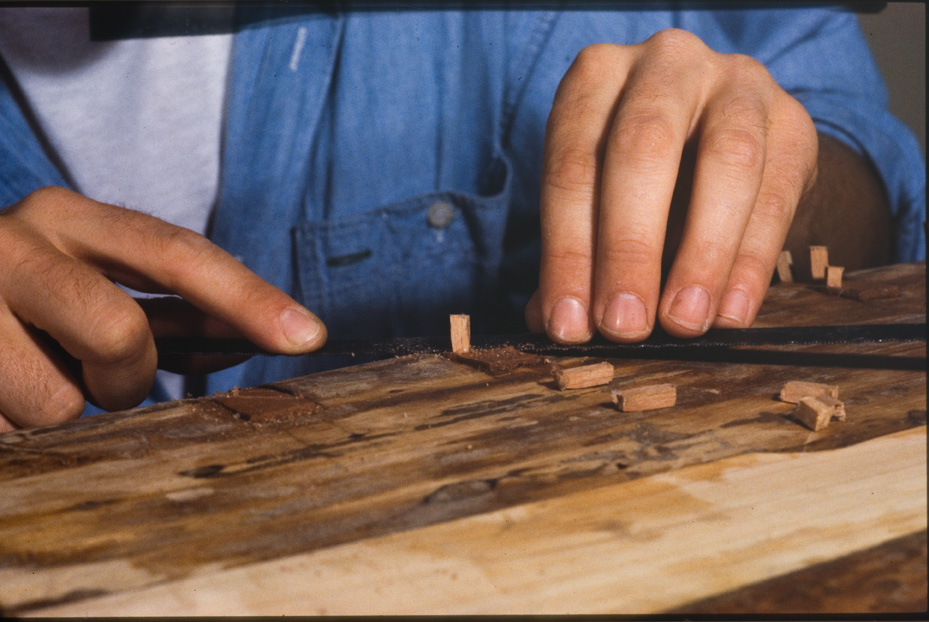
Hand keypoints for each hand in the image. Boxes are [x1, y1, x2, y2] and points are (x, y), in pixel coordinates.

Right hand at [0, 186, 326, 430]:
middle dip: (128, 379)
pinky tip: (1, 393)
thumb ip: (175, 309)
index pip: (179, 255)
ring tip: (28, 378)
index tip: (309, 335)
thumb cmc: (23, 297)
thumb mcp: (95, 283)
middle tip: (100, 377)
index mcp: (69, 217)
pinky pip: (12, 432)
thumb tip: (269, 333)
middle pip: (121, 337)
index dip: (249, 299)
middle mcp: (14, 244)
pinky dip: (17, 429)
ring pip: (58, 405)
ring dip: (62, 411)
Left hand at [526, 29, 817, 342]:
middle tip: (624, 325)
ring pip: (726, 161)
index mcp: (596, 78)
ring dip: (701, 255)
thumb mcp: (599, 200)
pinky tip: (731, 313)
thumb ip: (575, 255)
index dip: (566, 253)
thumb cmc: (644, 178)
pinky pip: (777, 193)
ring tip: (684, 322)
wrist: (731, 142)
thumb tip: (557, 321)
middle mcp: (664, 64)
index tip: (570, 324)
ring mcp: (736, 82)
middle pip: (642, 149)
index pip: (572, 167)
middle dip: (629, 248)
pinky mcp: (793, 120)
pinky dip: (752, 261)